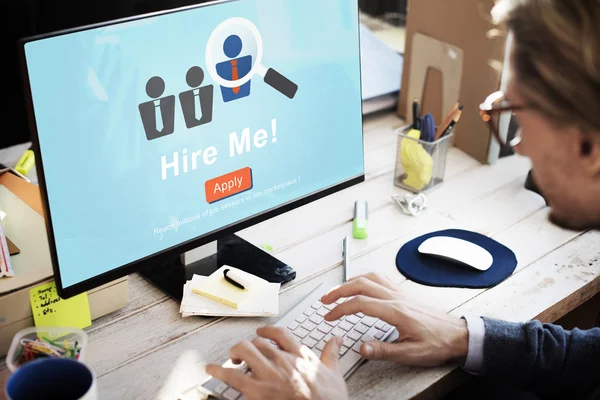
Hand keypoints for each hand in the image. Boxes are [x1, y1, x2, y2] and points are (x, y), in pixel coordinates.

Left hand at [206, 326, 348, 399]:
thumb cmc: (329, 399)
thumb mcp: (334, 373)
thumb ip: (331, 354)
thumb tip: (336, 339)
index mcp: (300, 355)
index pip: (280, 333)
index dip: (267, 331)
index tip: (262, 332)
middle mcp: (283, 360)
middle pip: (258, 342)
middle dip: (249, 346)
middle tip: (244, 353)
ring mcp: (270, 375)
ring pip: (245, 351)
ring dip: (235, 353)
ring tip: (232, 359)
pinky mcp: (258, 391)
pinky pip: (233, 376)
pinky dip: (219, 371)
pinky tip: (211, 369)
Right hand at [320, 273, 467, 366]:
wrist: (458, 335)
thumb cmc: (438, 343)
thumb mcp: (411, 353)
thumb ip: (384, 350)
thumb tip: (361, 348)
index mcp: (395, 311)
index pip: (360, 303)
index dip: (340, 309)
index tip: (329, 316)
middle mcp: (396, 298)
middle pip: (361, 284)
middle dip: (339, 290)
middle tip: (325, 300)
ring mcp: (400, 294)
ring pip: (370, 278)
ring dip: (350, 282)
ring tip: (338, 291)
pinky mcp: (403, 294)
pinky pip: (380, 279)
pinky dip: (365, 279)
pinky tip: (362, 285)